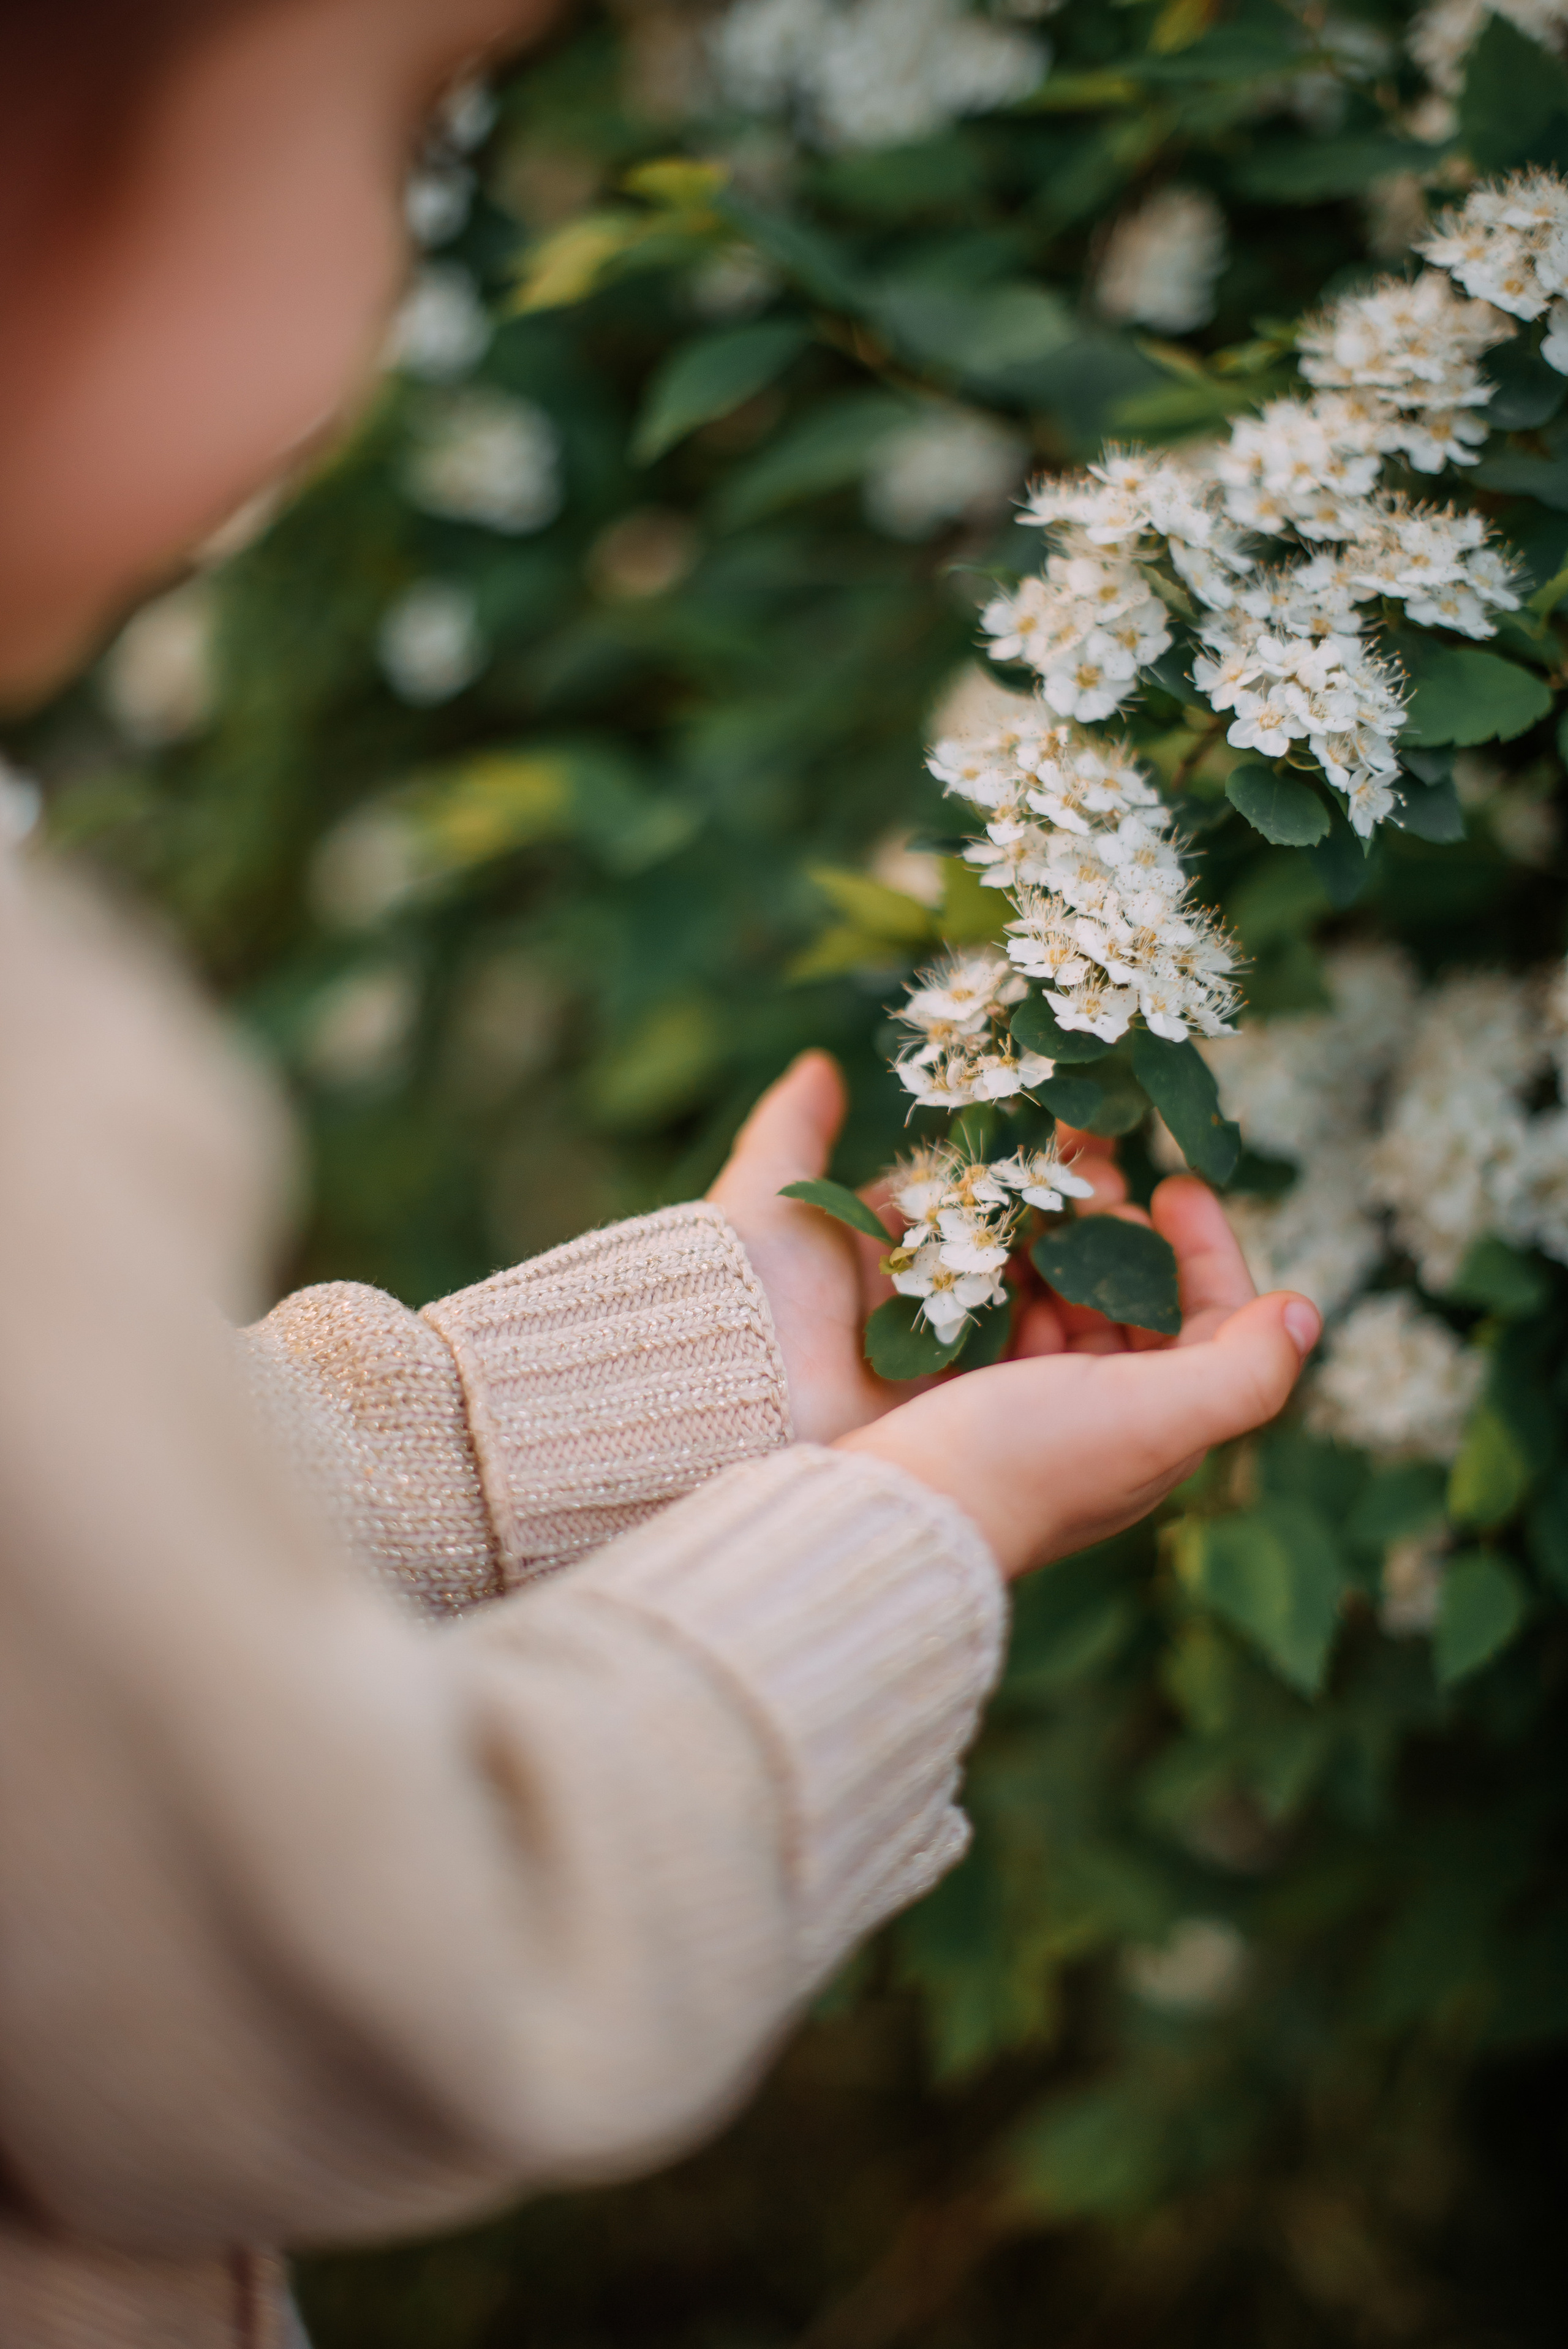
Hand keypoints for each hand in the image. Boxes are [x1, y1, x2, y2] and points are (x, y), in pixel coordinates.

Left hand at [708, 1051, 1126, 1444]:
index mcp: (879, 1246)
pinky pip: (1026, 1363)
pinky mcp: (957, 1405)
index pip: (971, 1191)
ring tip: (1119, 1227)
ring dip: (1078, 1266)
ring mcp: (941, 1354)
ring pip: (1030, 1300)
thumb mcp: (766, 1192)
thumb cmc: (744, 1285)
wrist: (726, 1387)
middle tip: (1111, 1185)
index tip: (1081, 1134)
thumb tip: (817, 1065)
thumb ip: (792, 1127)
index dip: (1027, 1162)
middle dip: (1068, 1210)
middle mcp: (916, 1300)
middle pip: (1012, 1245)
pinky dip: (1063, 1332)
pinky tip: (1098, 1300)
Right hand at [834, 1177, 1320, 1577]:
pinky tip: (991, 1263)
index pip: (1215, 1321)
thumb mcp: (1155, 1415)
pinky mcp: (981, 1403)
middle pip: (1142, 1308)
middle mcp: (1115, 1422)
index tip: (1175, 1183)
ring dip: (1065, 1254)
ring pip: (1075, 1310)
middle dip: (1124, 1241)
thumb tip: (1306, 1312)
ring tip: (1039, 1214)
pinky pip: (1012, 1325)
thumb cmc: (1032, 1459)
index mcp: (1166, 1427)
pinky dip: (1010, 1283)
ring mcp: (1045, 1414)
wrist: (900, 1509)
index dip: (1208, 1248)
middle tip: (1093, 1187)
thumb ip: (1244, 1370)